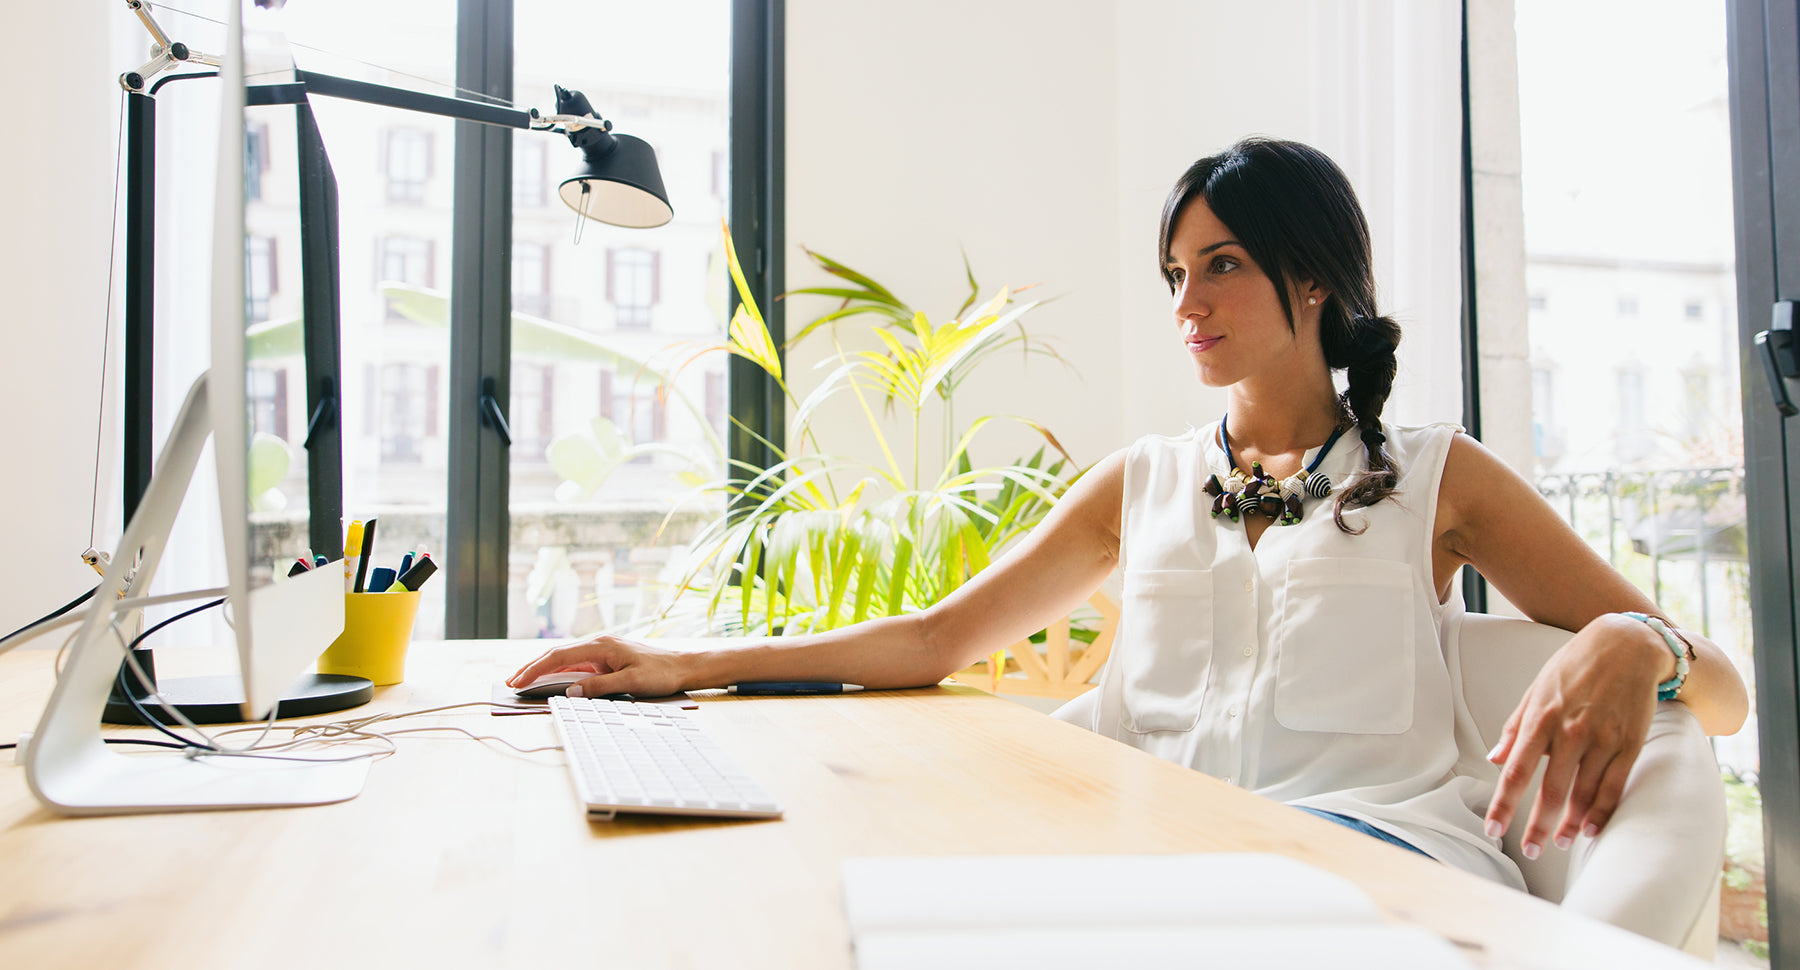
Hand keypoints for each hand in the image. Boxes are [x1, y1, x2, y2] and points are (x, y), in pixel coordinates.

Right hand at [507, 634, 691, 697]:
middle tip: (510, 681)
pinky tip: (549, 680)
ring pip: (564, 659)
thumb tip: (571, 691)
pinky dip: (559, 672)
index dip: (536, 669)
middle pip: (557, 654)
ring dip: (543, 669)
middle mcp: (598, 644)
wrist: (682, 666)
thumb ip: (599, 687)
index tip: (519, 681)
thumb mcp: (631, 682)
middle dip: (532, 667)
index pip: (559, 656)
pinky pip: (576, 664)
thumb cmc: (660, 672)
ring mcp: (601, 651)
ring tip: (522, 681)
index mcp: (601, 645)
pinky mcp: (605, 659)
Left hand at [1483, 615, 1665, 858]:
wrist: (1627, 645)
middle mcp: (1570, 731)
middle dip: (1538, 826)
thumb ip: (1515, 727)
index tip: (1494, 830)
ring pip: (1583, 793)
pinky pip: (1614, 786)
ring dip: (1570, 824)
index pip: (1516, 771)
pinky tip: (1592, 829)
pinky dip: (1602, 811)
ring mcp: (1602, 739)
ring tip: (1560, 843)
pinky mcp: (1630, 743)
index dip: (1504, 805)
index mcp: (1540, 718)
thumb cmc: (1574, 667)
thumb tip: (1494, 758)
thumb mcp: (1537, 689)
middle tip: (1529, 851)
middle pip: (1549, 790)